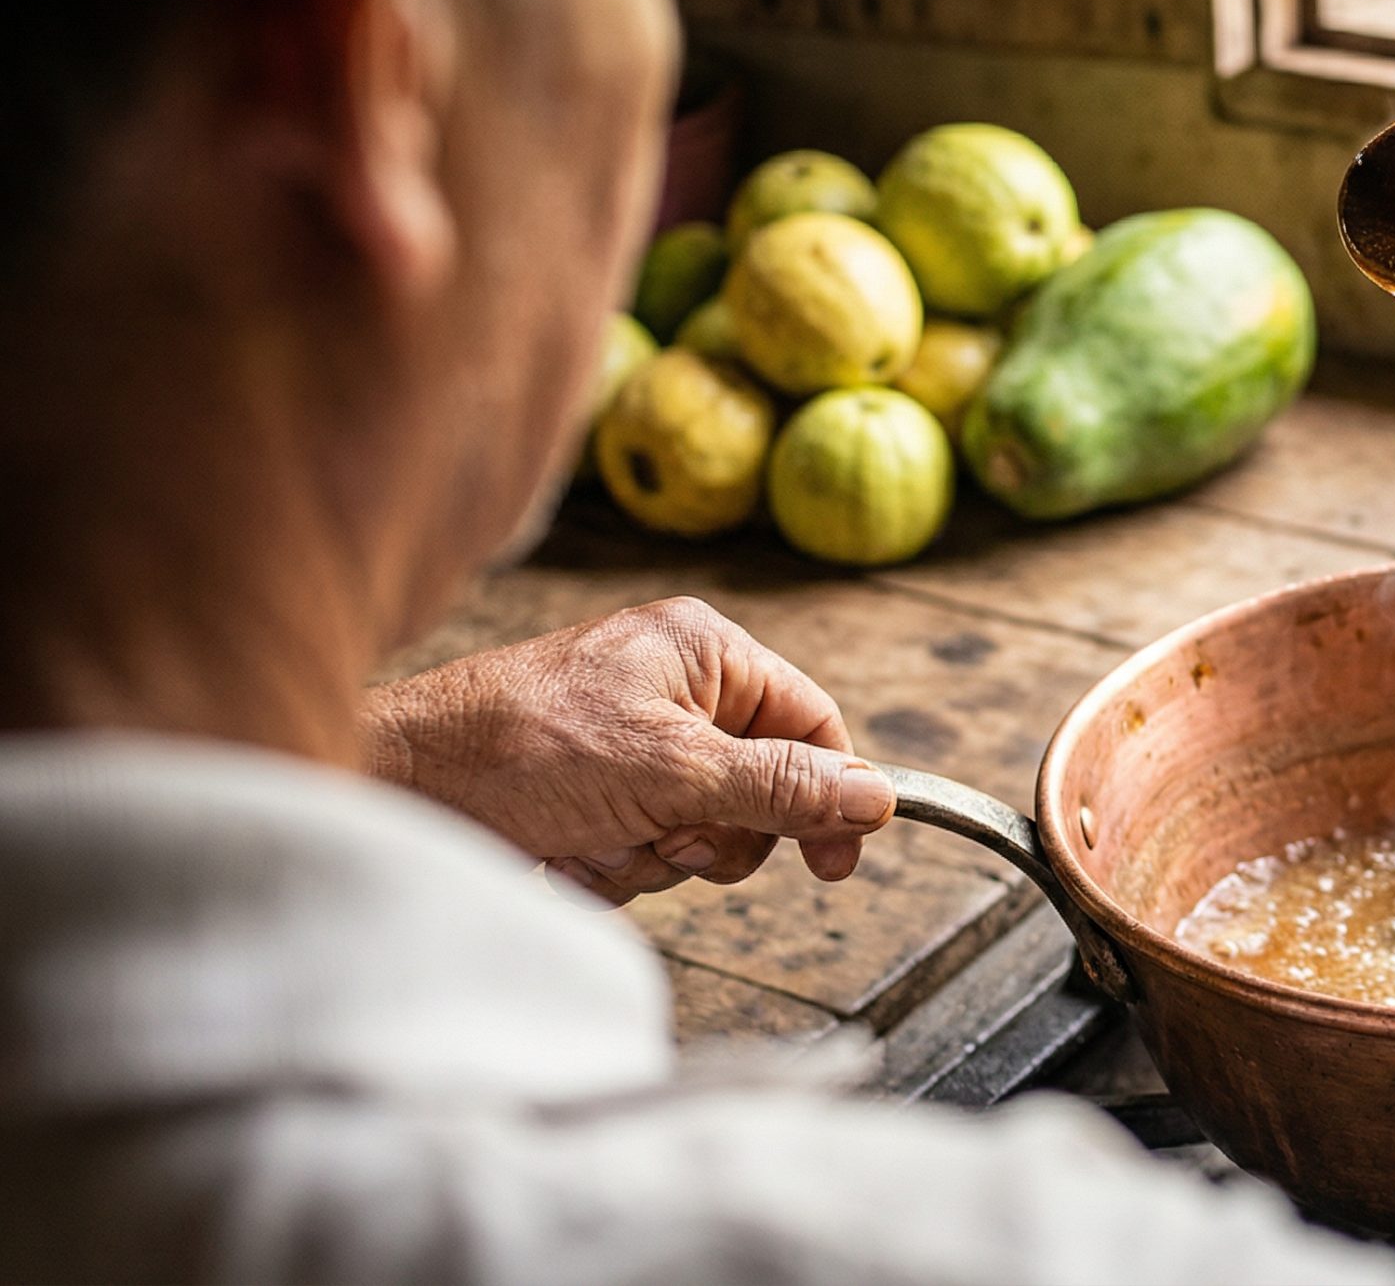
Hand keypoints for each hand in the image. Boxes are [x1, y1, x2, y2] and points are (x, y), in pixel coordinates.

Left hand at [363, 596, 896, 905]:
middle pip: (762, 788)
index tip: (831, 863)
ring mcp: (633, 745)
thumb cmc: (520, 748)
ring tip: (596, 837)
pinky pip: (648, 850)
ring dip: (656, 854)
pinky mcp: (594, 794)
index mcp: (704, 651)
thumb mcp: (671, 770)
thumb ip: (780, 786)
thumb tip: (874, 797)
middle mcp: (674, 690)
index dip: (829, 792)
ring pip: (703, 831)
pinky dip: (614, 864)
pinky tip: (565, 849)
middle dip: (714, 831)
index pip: (810, 722)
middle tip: (667, 832)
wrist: (399, 787)